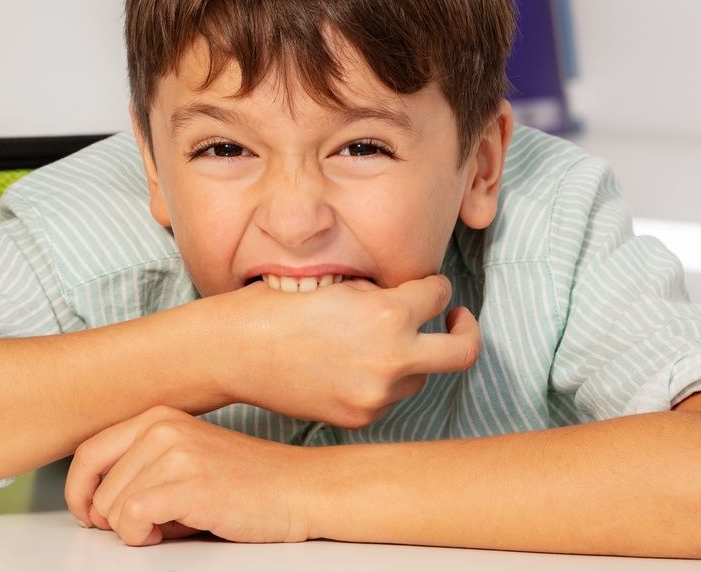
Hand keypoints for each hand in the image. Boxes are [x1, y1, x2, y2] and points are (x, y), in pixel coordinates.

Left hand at [64, 406, 314, 545]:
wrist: (301, 488)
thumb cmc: (250, 481)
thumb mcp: (188, 459)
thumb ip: (143, 469)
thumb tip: (99, 502)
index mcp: (158, 417)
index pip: (88, 452)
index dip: (79, 491)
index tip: (87, 513)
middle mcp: (162, 428)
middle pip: (98, 489)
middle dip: (115, 520)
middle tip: (150, 527)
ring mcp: (175, 453)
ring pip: (113, 509)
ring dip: (136, 531)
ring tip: (174, 525)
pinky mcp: (188, 484)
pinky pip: (132, 520)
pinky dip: (142, 538)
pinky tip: (171, 533)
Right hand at [207, 273, 480, 428]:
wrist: (234, 352)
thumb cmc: (277, 307)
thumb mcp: (337, 284)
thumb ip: (381, 294)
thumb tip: (409, 297)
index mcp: (388, 314)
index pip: (440, 293)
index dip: (433, 286)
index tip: (427, 288)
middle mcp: (392, 358)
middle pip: (464, 351)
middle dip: (466, 330)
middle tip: (457, 320)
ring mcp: (377, 394)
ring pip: (421, 377)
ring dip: (412, 358)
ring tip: (376, 344)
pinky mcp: (359, 417)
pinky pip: (388, 398)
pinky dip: (380, 382)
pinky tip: (349, 366)